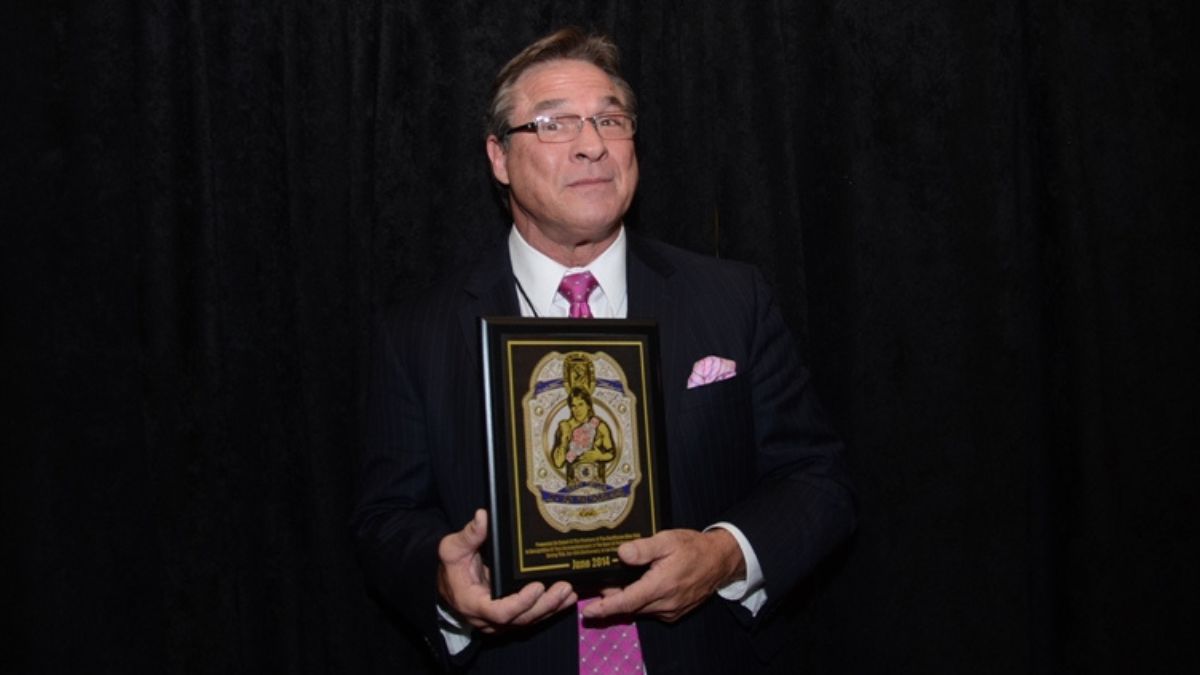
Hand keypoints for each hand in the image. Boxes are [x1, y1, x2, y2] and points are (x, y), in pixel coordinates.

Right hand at [437, 509, 576, 633]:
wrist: (449, 583)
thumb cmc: (451, 566)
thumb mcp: (453, 548)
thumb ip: (469, 534)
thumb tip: (483, 516)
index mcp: (473, 603)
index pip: (500, 612)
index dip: (521, 603)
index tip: (537, 587)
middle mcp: (488, 619)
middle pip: (521, 619)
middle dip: (545, 604)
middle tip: (563, 587)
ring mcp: (501, 622)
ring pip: (529, 620)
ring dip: (552, 608)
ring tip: (569, 592)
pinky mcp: (511, 617)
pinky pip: (531, 617)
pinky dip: (550, 608)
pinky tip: (566, 598)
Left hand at [580, 528, 745, 622]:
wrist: (719, 560)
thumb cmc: (693, 548)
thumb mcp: (668, 540)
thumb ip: (643, 548)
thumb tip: (621, 553)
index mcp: (660, 586)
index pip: (626, 601)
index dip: (605, 608)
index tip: (587, 612)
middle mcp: (665, 603)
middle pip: (630, 606)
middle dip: (612, 599)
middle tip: (599, 583)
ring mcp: (671, 610)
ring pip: (640, 609)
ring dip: (627, 600)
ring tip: (616, 583)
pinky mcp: (675, 612)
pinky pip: (651, 610)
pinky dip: (641, 601)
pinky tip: (638, 587)